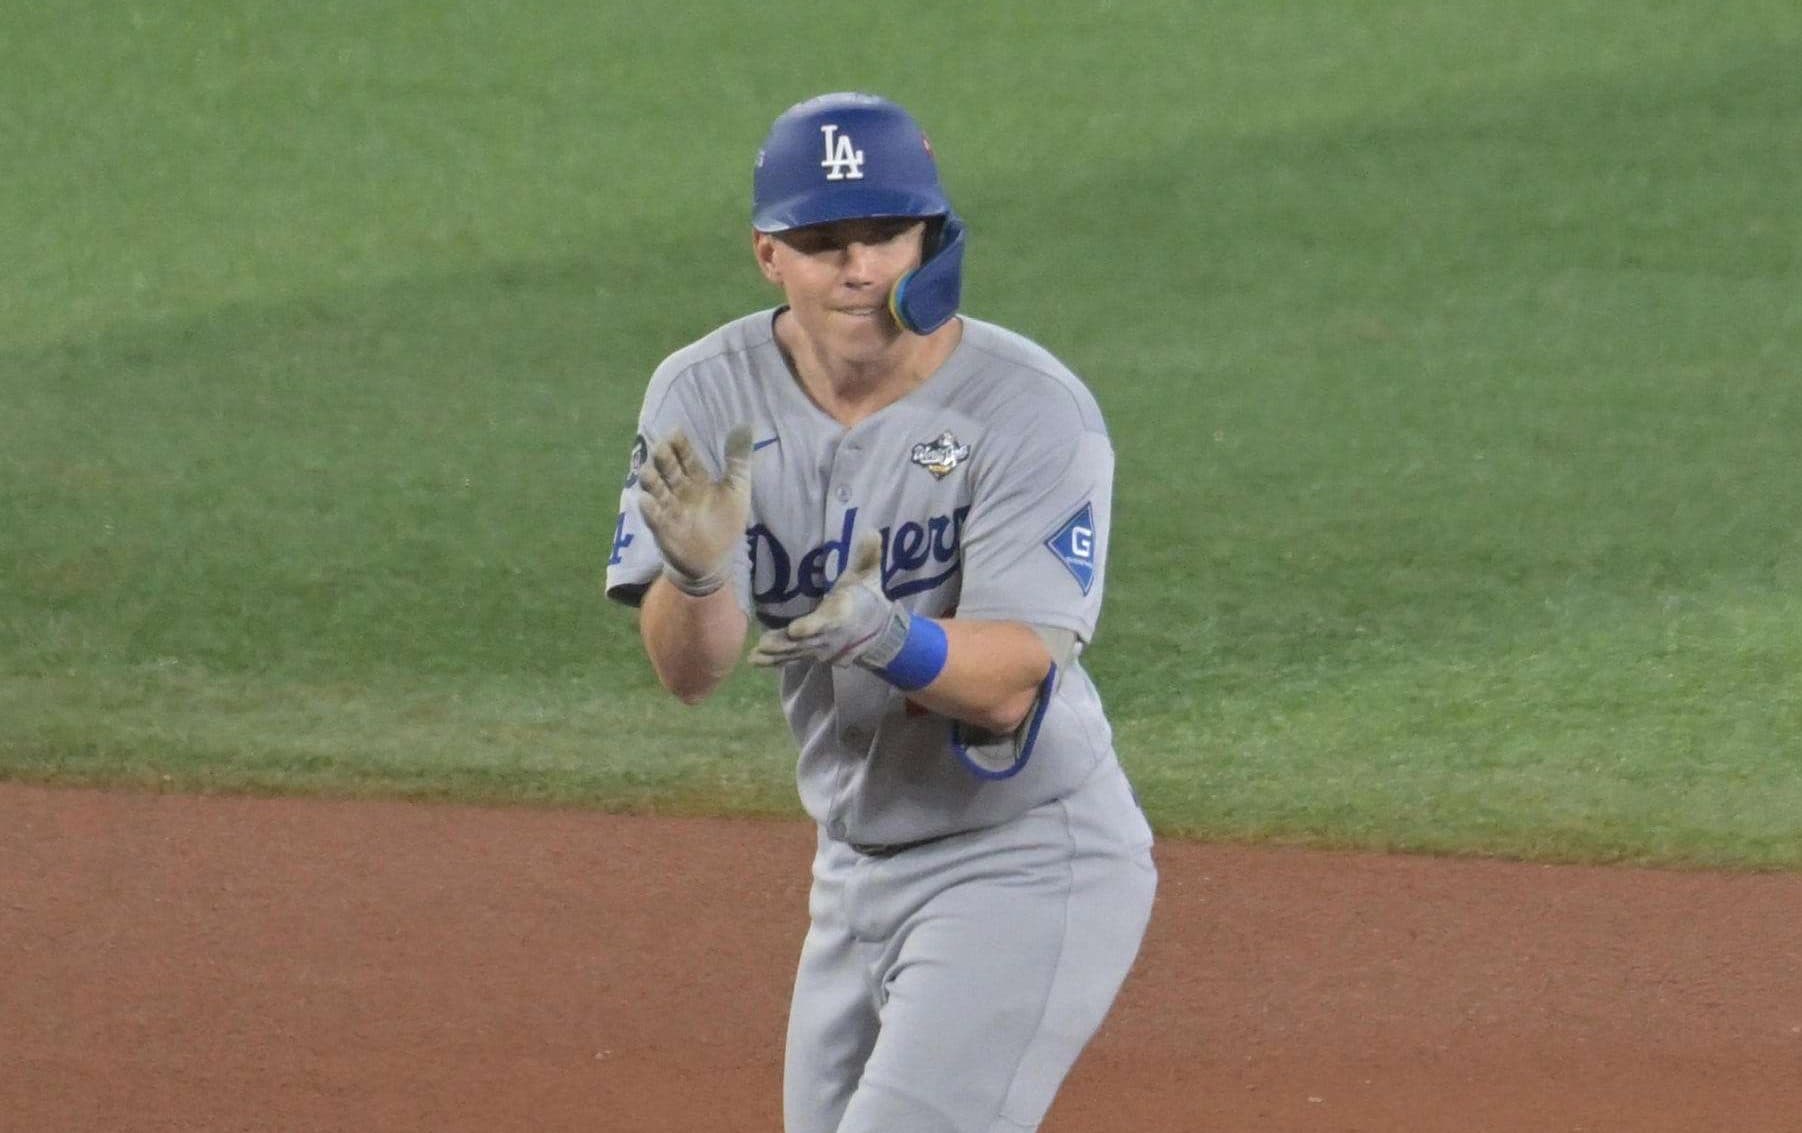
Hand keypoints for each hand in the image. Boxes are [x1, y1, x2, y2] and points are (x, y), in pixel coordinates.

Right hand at [638, 426, 752, 596]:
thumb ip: (738, 460)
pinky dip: (649, 510)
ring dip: (651, 481)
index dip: (681, 446)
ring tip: (647, 471)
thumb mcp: (737, 489)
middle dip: (664, 459)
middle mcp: (679, 491)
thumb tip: (745, 425)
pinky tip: (646, 501)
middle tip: (661, 447)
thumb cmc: (724, 522)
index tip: (675, 431)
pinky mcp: (664, 530)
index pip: (686, 457)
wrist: (715, 560)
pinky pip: (654, 518)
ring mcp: (669, 509)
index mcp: (696, 479)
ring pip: (656, 491)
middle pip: (669, 470)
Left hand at [749, 536, 908, 668]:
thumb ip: (869, 555)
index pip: (829, 621)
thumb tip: (872, 532)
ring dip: (776, 654)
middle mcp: (833, 634)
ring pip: (797, 652)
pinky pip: (793, 658)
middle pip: (808, 641)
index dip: (812, 626)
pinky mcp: (813, 652)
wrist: (876, 624)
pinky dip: (775, 661)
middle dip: (786, 644)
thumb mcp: (870, 572)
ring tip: (755, 656)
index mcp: (844, 612)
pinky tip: (755, 660)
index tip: (795, 630)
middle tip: (764, 644)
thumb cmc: (867, 592)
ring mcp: (822, 647)